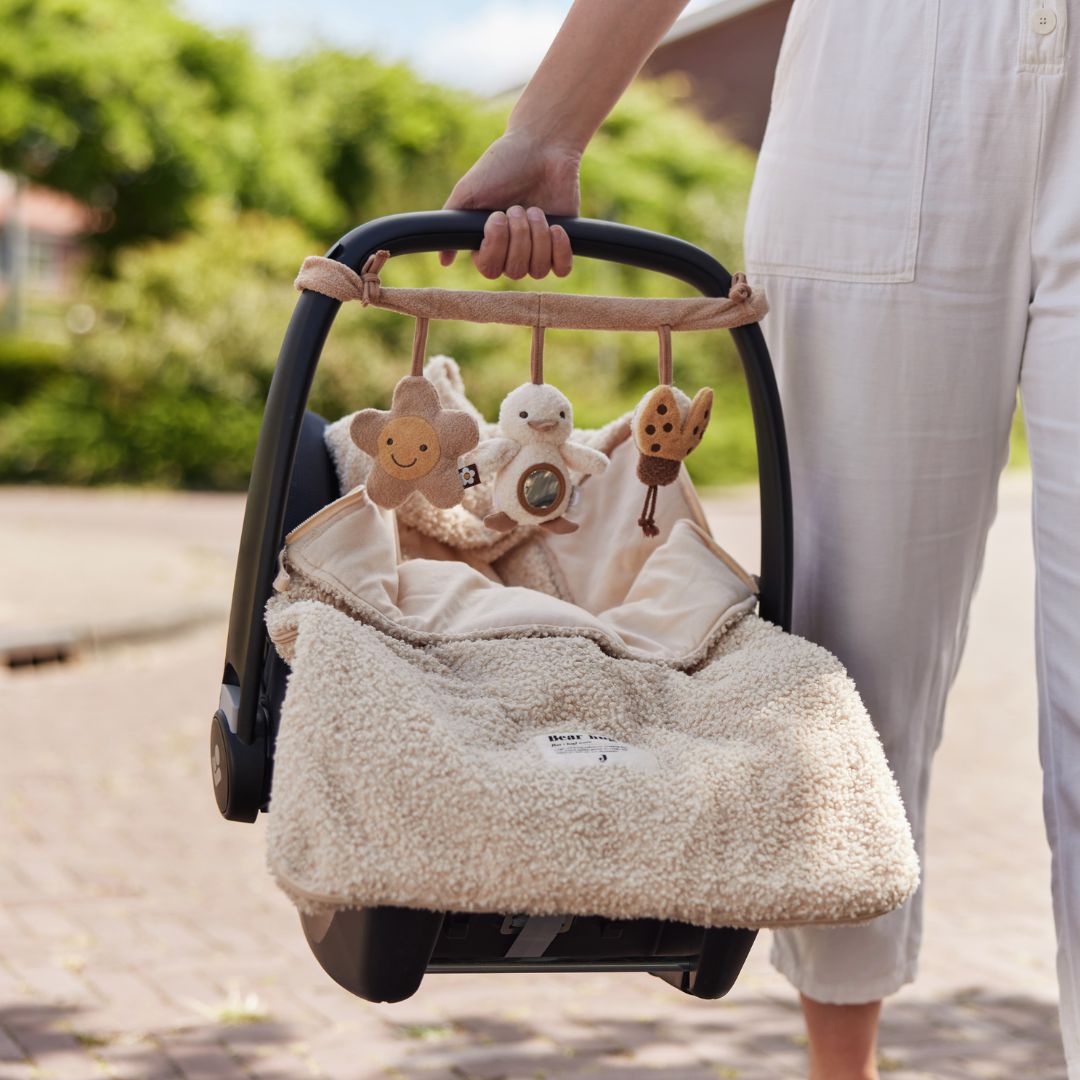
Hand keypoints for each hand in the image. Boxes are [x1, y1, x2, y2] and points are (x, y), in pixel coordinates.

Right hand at [440, 130, 578, 278]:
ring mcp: (538, 249)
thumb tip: (443, 261)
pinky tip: (556, 228)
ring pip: (538, 270)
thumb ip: (451, 223)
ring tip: (536, 210)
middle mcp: (512, 251)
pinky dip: (560, 252)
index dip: (496, 245)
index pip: (490, 269)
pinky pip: (562, 269)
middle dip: (518, 236)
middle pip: (515, 271)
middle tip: (518, 207)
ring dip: (538, 238)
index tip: (497, 216)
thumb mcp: (468, 191)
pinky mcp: (562, 243)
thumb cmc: (502, 165)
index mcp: (489, 242)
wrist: (542, 146)